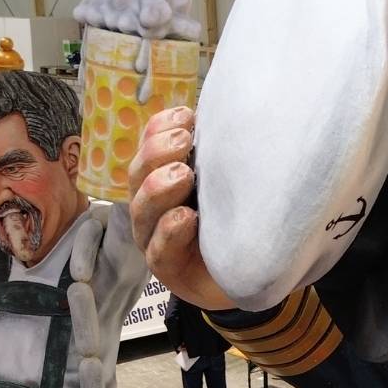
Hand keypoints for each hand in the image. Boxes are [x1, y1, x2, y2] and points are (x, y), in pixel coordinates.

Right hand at [128, 106, 236, 310]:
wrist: (248, 274)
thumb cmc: (234, 220)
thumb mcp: (229, 180)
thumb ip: (222, 153)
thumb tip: (233, 113)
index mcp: (163, 176)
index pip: (150, 146)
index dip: (160, 128)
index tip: (187, 116)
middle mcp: (153, 205)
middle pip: (139, 174)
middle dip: (157, 153)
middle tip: (184, 141)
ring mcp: (155, 237)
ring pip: (142, 210)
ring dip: (159, 188)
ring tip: (183, 175)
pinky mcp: (167, 269)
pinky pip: (158, 250)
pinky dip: (170, 231)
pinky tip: (186, 217)